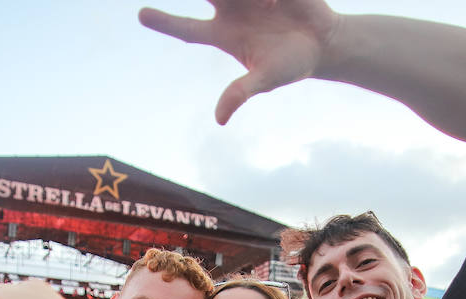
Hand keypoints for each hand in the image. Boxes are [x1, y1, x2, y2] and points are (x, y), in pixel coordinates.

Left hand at [140, 0, 339, 123]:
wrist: (325, 42)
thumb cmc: (292, 64)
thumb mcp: (266, 79)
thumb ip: (242, 93)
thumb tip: (219, 119)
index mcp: (223, 34)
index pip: (187, 29)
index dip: (165, 22)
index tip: (141, 14)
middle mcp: (229, 9)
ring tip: (262, 7)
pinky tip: (277, 3)